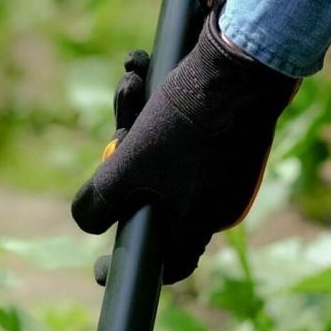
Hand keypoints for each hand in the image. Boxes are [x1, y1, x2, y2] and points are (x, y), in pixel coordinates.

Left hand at [72, 11, 297, 283]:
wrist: (244, 64)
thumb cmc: (187, 124)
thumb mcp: (130, 166)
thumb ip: (103, 200)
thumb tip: (86, 221)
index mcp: (201, 222)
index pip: (169, 264)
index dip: (131, 263)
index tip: (103, 267)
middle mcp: (219, 202)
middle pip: (156, 197)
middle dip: (125, 158)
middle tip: (118, 130)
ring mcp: (229, 169)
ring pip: (166, 155)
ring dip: (138, 117)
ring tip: (132, 80)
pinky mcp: (234, 134)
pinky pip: (186, 129)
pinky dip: (162, 102)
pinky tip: (143, 65)